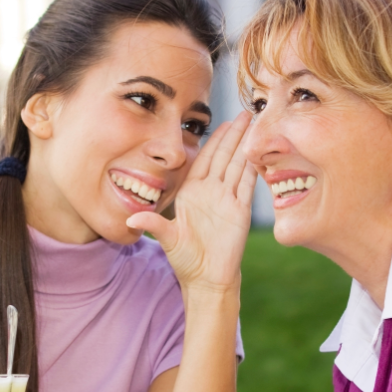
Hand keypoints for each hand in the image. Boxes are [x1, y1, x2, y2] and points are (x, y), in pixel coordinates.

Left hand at [127, 111, 256, 293]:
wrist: (206, 279)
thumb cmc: (185, 260)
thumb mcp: (168, 239)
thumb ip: (153, 225)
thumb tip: (131, 219)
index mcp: (191, 192)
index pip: (204, 158)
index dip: (214, 139)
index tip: (222, 121)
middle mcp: (211, 192)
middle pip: (224, 156)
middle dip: (234, 134)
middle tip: (245, 113)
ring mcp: (227, 200)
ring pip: (239, 165)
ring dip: (246, 145)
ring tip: (256, 125)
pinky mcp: (240, 211)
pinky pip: (248, 184)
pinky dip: (254, 168)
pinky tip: (259, 152)